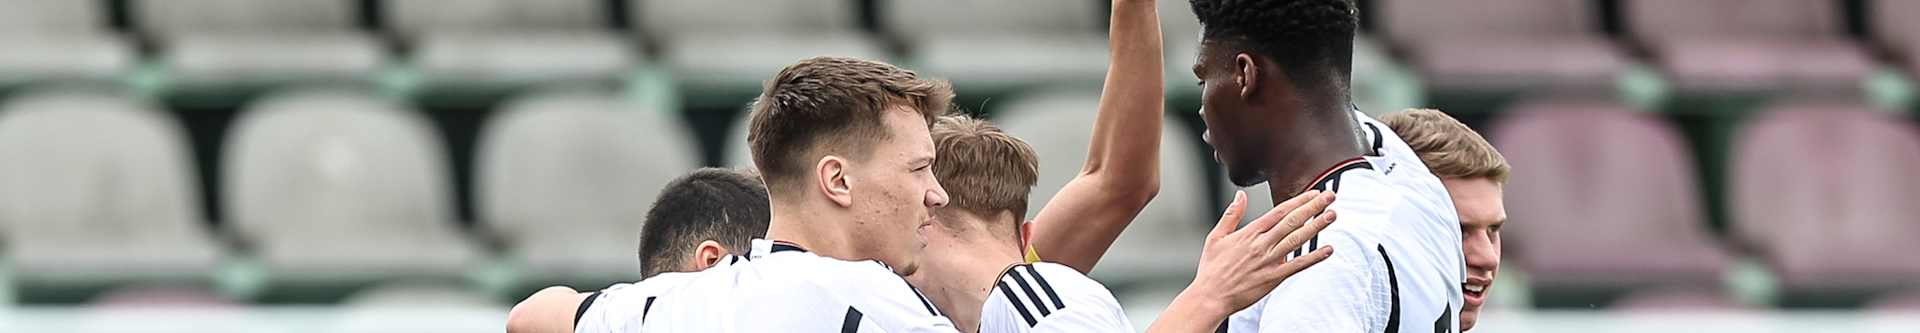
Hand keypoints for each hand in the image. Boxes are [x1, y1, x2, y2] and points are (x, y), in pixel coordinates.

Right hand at [1180, 190, 1336, 314]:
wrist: (1210, 296)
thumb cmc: (1212, 268)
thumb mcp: (1216, 236)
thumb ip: (1231, 214)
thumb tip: (1240, 195)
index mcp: (1250, 232)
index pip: (1279, 211)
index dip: (1299, 201)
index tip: (1313, 193)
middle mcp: (1262, 244)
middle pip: (1292, 221)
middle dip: (1313, 207)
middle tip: (1330, 196)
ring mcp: (1269, 261)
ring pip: (1297, 240)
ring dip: (1316, 226)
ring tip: (1332, 215)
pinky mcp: (1273, 278)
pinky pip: (1297, 265)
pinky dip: (1314, 257)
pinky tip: (1328, 249)